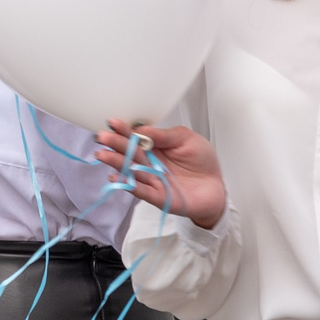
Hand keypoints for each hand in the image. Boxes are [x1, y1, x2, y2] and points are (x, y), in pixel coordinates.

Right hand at [95, 122, 225, 229]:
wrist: (217, 188)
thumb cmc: (202, 162)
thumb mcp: (187, 139)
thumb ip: (164, 135)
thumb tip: (141, 129)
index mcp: (154, 146)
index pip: (135, 137)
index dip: (124, 130)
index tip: (113, 123)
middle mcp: (149, 163)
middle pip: (129, 153)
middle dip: (115, 145)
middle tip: (103, 137)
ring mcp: (152, 180)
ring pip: (131, 171)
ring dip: (116, 163)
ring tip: (103, 155)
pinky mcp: (159, 197)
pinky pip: (142, 191)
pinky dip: (129, 185)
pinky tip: (116, 178)